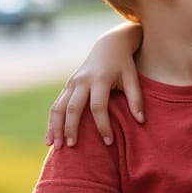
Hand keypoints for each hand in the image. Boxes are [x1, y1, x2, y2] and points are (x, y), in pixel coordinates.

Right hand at [45, 23, 144, 146]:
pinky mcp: (67, 86)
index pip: (98, 107)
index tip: (109, 142)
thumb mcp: (133, 78)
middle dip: (71, 128)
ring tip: (56, 147)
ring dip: (55, 127)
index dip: (103, 125)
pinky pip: (56, 106)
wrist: (109, 45)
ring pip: (59, 107)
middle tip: (72, 147)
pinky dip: (52, 122)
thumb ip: (136, 99)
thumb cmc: (123, 64)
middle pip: (73, 108)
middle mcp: (82, 81)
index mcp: (99, 79)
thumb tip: (141, 121)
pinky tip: (50, 139)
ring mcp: (72, 83)